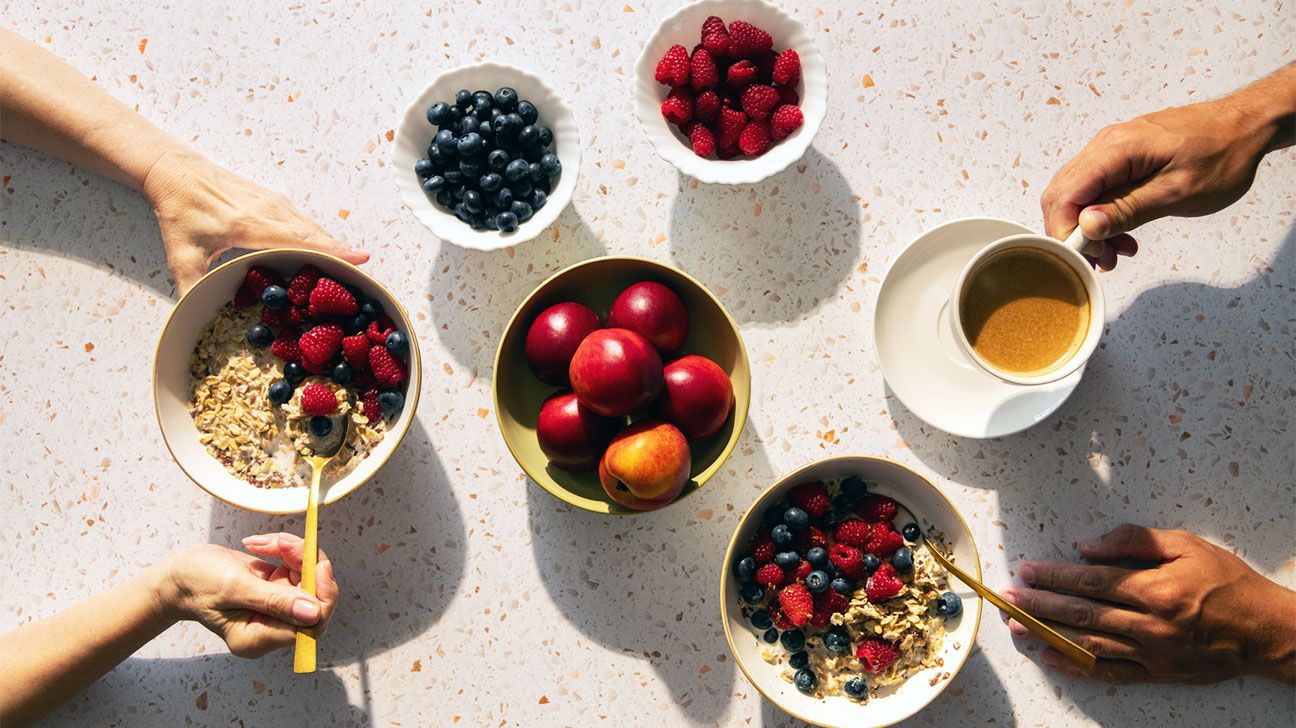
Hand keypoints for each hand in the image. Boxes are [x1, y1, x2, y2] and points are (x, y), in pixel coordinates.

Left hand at [143, 151, 368, 292]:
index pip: (299, 239)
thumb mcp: (182, 254)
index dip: (330, 250)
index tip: (360, 258)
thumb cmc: (180, 211)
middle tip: (363, 276)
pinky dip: (320, 238)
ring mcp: (276, 203)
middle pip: (315, 235)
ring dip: (333, 247)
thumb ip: (191, 287)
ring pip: (313, 228)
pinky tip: (326, 252)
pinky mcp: (277, 201)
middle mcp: (270, 210)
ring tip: (352, 268)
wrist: (176, 170)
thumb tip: (193, 318)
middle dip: (341, 255)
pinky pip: (306, 222)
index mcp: (249, 224)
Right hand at [154, 532, 339, 658]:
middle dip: (306, 564)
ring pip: (309, 577)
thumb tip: (313, 613)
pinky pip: (298, 567)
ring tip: (263, 542)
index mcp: (259, 638)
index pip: (312, 624)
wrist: (178, 575)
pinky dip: (286, 550)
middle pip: (317, 598)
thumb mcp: (232, 588)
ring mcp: (277, 607)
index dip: (323, 594)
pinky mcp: (278, 589)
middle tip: (283, 543)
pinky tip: (260, 545)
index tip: (317, 565)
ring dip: (294, 552)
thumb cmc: (195, 584)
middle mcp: (273, 627)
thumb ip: (273, 601)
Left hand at [1003, 524, 1295, 683]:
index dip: (1055, 575)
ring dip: (1049, 635)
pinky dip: (1078, 667)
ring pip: (1090, 644)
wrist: (1265, 631)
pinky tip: (1053, 658)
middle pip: (1082, 614)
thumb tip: (1088, 545)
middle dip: (1040, 605)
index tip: (1026, 570)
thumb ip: (1135, 541)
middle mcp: (1150, 624)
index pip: (1091, 581)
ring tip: (1018, 627)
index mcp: (1155, 589)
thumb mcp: (1187, 546)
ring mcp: (1153, 652)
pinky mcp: (1158, 673)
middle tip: (1008, 599)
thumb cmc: (1227, 582)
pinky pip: (1111, 672)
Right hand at [1040, 65, 1294, 269]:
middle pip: (1062, 194)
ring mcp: (1112, 148)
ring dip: (1089, 227)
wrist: (1245, 127)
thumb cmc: (1223, 154)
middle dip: (1074, 232)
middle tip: (1101, 258)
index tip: (1085, 255)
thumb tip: (1087, 226)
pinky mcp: (1121, 156)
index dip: (1066, 230)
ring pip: (1077, 193)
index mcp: (1117, 149)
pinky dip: (1101, 214)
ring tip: (1116, 250)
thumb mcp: (1177, 192)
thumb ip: (1128, 209)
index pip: (1066, 194)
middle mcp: (1106, 144)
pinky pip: (1096, 187)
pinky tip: (1122, 232)